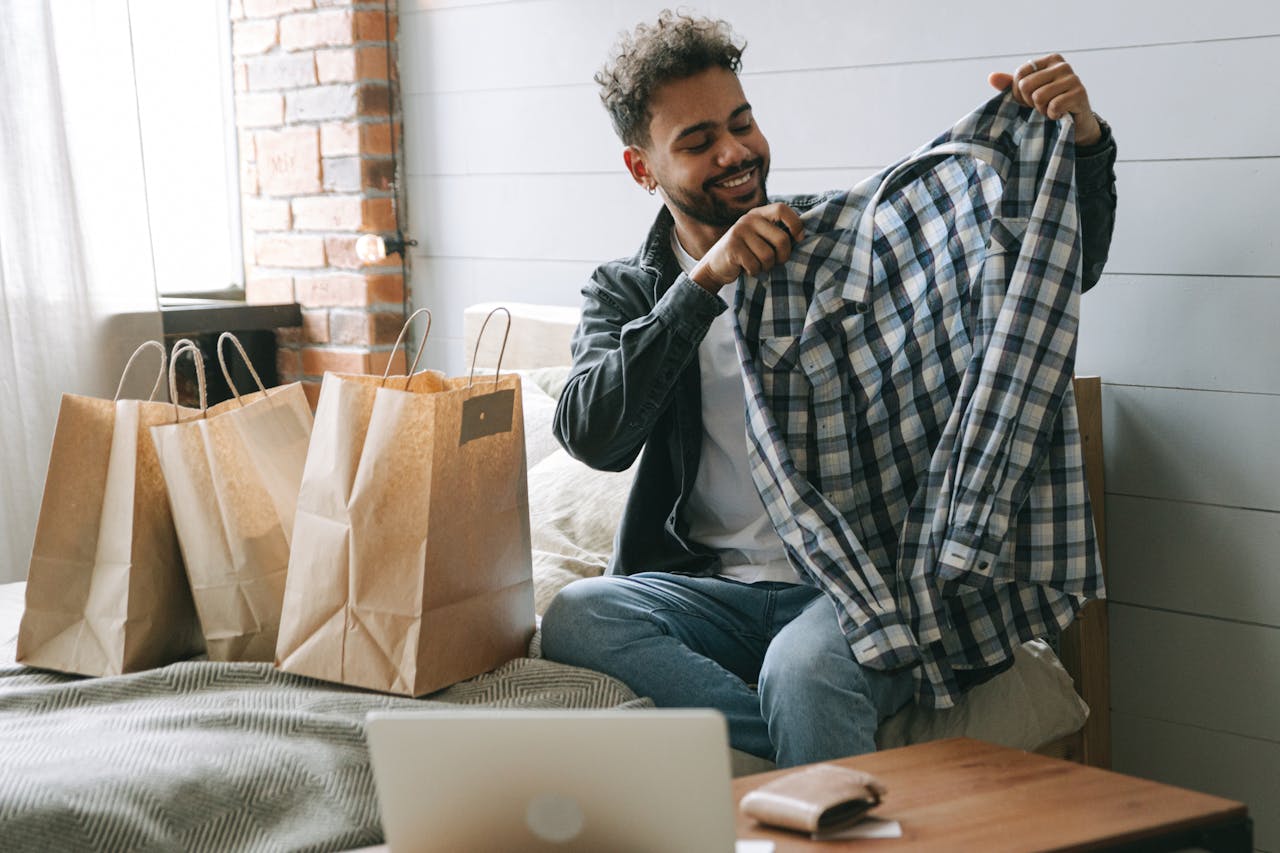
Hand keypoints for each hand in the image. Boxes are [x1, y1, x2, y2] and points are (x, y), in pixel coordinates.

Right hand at [689, 203, 804, 291]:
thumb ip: (776, 233)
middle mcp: (748, 219)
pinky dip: (754, 272)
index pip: (782, 209)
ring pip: (769, 256)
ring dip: (766, 267)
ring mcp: (739, 232)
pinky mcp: (732, 248)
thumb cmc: (746, 253)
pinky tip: (745, 268)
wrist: (715, 265)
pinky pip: (755, 265)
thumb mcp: (760, 237)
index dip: (795, 224)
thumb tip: (801, 237)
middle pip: (782, 239)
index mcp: (758, 214)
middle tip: (775, 262)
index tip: (798, 239)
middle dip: (783, 257)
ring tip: (756, 264)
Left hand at [989, 54, 1100, 145]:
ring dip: (1041, 110)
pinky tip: (1060, 114)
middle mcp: (1062, 65)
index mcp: (1050, 60)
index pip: (1020, 74)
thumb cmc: (1049, 105)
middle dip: (1029, 102)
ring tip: (1051, 109)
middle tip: (1042, 106)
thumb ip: (1010, 85)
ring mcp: (1073, 78)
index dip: (1018, 92)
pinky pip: (1053, 106)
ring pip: (1038, 96)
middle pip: (1026, 85)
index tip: (1028, 99)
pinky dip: (1052, 115)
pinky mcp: (1080, 93)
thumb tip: (991, 77)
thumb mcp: (1027, 94)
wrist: (1075, 124)